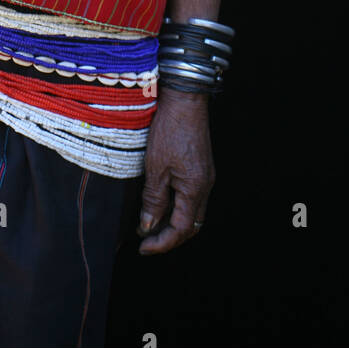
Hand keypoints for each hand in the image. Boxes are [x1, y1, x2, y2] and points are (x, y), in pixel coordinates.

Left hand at [137, 88, 214, 253]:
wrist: (184, 99)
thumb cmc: (169, 130)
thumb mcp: (155, 167)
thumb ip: (154, 200)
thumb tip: (149, 227)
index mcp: (195, 189)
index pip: (181, 230)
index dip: (162, 243)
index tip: (143, 248)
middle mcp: (205, 185)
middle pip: (191, 225)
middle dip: (169, 237)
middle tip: (147, 241)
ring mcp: (205, 175)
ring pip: (192, 211)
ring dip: (173, 221)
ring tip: (150, 223)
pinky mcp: (201, 166)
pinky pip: (191, 196)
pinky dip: (177, 206)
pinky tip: (161, 201)